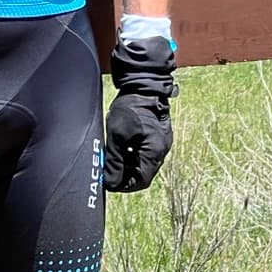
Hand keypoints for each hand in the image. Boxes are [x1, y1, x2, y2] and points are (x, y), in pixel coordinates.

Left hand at [102, 36, 176, 192]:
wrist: (143, 85)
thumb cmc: (131, 108)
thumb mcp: (116, 137)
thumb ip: (114, 162)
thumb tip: (110, 183)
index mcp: (154, 152)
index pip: (141, 181)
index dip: (124, 186)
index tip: (109, 182)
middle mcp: (162, 150)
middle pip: (143, 174)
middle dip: (125, 175)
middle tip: (108, 169)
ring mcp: (162, 143)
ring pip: (144, 164)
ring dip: (129, 164)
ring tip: (113, 156)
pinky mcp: (158, 136)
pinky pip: (146, 153)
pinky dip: (134, 154)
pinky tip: (122, 147)